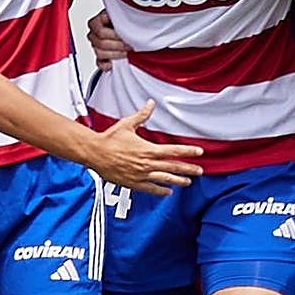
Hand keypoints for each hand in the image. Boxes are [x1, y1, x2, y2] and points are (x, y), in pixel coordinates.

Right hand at [86, 100, 202, 194]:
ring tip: (188, 182)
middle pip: (173, 167)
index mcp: (148, 149)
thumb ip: (142, 115)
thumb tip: (150, 103)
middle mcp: (147, 164)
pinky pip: (151, 189)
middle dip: (188, 169)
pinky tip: (168, 191)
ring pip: (165, 179)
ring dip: (178, 181)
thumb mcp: (127, 124)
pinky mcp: (133, 183)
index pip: (173, 151)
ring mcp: (141, 175)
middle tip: (199, 170)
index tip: (199, 152)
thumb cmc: (109, 139)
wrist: (94, 153)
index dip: (188, 151)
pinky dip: (161, 191)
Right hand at [87, 10, 129, 71]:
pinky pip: (100, 64)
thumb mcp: (121, 14)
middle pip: (101, 43)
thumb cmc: (122, 20)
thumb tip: (128, 22)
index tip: (126, 35)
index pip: (100, 31)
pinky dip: (107, 65)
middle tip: (129, 45)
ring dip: (115, 54)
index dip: (114, 35)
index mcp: (96, 22)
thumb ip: (121, 18)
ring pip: (100, 53)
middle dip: (118, 45)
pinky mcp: (100, 58)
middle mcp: (94, 34)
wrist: (125, 28)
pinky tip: (114, 63)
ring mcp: (96, 46)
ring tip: (126, 52)